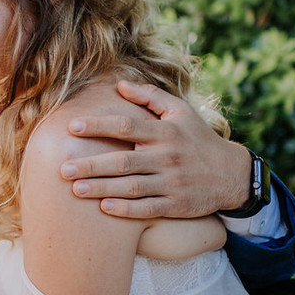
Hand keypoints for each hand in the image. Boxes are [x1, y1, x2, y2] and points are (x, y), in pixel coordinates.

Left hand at [59, 79, 252, 218]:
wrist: (231, 174)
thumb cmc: (199, 139)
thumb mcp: (181, 111)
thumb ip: (150, 97)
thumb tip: (119, 84)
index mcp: (164, 132)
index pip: (125, 126)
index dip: (98, 125)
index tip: (72, 127)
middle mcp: (166, 157)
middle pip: (123, 160)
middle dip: (91, 165)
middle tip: (62, 168)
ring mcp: (171, 182)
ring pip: (131, 187)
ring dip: (102, 188)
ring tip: (75, 190)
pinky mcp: (176, 205)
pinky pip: (147, 209)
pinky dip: (126, 209)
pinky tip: (104, 208)